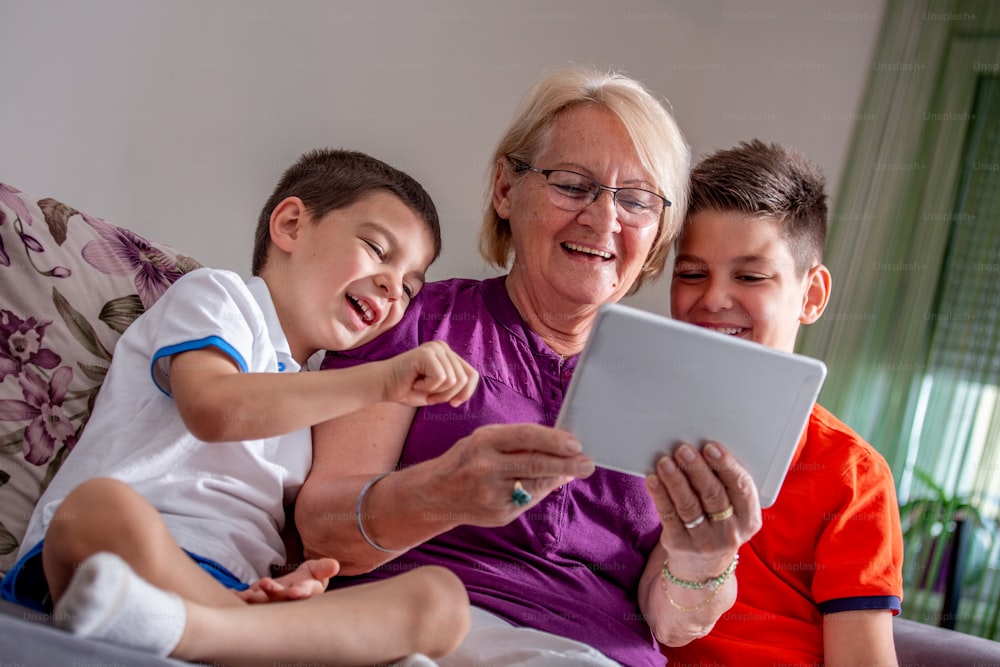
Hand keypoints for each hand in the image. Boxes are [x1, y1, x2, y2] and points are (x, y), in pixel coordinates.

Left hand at [234, 558, 339, 602]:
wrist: (298, 586)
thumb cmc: (311, 578)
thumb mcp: (320, 570)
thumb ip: (325, 568)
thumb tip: (334, 565)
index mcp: (304, 593)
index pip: (303, 594)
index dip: (299, 593)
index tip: (295, 592)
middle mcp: (287, 601)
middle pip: (280, 599)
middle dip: (272, 593)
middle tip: (266, 584)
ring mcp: (271, 602)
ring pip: (262, 602)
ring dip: (254, 598)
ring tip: (246, 594)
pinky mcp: (258, 599)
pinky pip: (248, 599)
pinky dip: (240, 597)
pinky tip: (233, 593)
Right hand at [379, 341, 478, 407]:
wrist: (383, 386)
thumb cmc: (408, 389)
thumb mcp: (438, 391)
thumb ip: (454, 387)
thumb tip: (468, 390)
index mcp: (448, 354)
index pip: (472, 375)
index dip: (466, 393)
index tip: (453, 404)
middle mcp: (443, 347)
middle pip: (463, 380)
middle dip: (446, 396)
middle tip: (428, 396)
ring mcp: (435, 348)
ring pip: (453, 380)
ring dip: (436, 393)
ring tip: (420, 388)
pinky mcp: (426, 353)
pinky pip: (440, 378)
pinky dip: (427, 387)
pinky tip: (414, 382)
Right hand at [429, 423, 595, 526]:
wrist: (434, 494)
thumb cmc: (467, 459)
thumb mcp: (486, 440)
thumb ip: (520, 442)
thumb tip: (559, 447)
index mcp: (483, 442)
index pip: (525, 437)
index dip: (553, 440)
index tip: (576, 443)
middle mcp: (486, 469)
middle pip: (535, 464)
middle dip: (567, 464)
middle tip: (587, 464)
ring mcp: (493, 495)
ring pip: (537, 485)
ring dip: (558, 477)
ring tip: (572, 470)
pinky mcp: (499, 515)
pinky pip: (530, 500)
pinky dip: (542, 490)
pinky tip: (549, 483)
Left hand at [645, 442, 761, 579]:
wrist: (703, 568)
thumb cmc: (718, 525)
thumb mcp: (733, 512)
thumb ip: (725, 485)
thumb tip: (701, 450)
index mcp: (749, 519)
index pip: (741, 488)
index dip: (726, 466)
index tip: (711, 447)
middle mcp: (730, 533)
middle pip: (713, 495)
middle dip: (697, 469)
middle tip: (684, 449)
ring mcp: (704, 542)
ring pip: (689, 505)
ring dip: (675, 480)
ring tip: (665, 462)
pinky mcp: (680, 545)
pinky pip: (668, 516)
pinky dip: (660, 495)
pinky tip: (653, 480)